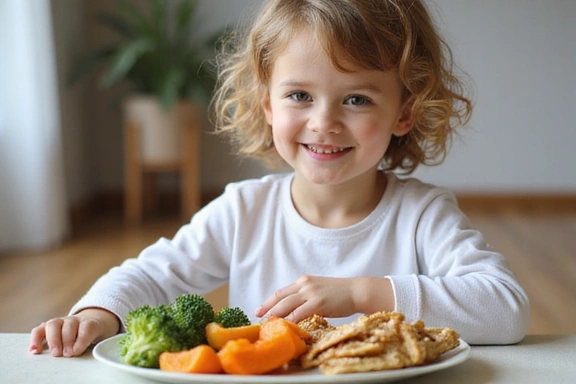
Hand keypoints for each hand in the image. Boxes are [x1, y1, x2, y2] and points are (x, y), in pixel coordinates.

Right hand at [29, 308, 119, 356]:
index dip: (81, 339)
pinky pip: (39, 330)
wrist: (93, 322)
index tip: (76, 352)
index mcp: (91, 323)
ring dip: (52, 339)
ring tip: (55, 354)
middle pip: (69, 325)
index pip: (87, 327)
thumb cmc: (96, 334)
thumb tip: (79, 353)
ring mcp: (61, 322)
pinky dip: (35, 339)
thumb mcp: (102, 338)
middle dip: (66, 340)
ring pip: (53, 324)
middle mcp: (75, 320)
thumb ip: (94, 343)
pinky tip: (35, 351)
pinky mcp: (49, 327)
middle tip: (66, 354)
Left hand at [254, 275, 394, 322]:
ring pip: (286, 305)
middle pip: (280, 298)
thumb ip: (306, 296)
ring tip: (268, 325)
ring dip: (275, 316)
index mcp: (304, 281)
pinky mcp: (318, 302)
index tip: (260, 310)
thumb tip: (294, 309)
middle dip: (267, 309)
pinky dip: (290, 321)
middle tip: (258, 318)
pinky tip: (285, 328)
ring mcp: (311, 293)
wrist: (356, 291)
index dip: (269, 302)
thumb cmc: (340, 294)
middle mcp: (304, 285)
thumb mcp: (319, 289)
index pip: (281, 292)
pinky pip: (299, 313)